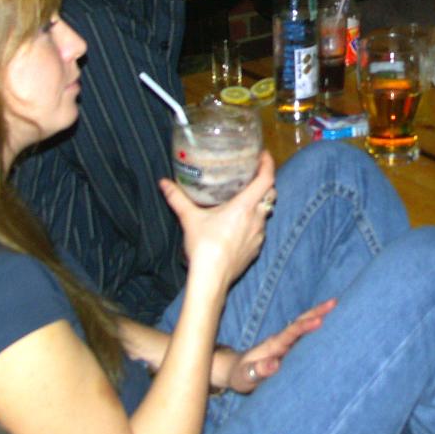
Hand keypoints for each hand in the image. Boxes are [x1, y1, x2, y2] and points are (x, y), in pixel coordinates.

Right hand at [161, 152, 275, 293]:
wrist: (212, 278)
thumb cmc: (204, 246)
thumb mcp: (190, 218)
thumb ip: (177, 198)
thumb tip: (164, 182)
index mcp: (245, 206)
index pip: (266, 178)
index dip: (268, 164)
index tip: (263, 155)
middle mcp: (257, 218)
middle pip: (270, 194)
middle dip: (265, 183)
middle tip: (252, 175)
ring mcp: (259, 235)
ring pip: (266, 213)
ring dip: (259, 204)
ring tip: (244, 199)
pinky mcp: (256, 249)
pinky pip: (260, 230)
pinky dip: (254, 222)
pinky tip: (239, 225)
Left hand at [222, 298, 337, 392]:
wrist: (235, 371)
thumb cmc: (241, 376)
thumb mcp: (246, 376)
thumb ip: (259, 370)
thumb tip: (275, 364)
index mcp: (273, 346)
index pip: (291, 333)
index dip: (304, 327)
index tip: (319, 321)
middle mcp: (281, 340)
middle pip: (300, 322)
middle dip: (317, 312)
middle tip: (335, 303)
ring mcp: (285, 343)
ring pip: (304, 325)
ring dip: (318, 315)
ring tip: (336, 306)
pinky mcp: (288, 347)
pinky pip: (304, 334)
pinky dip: (316, 325)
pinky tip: (329, 322)